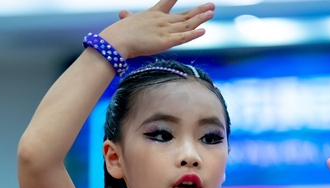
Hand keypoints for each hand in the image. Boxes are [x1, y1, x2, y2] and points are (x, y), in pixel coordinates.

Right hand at [100, 0, 214, 59]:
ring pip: (187, 23)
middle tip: (211, 6)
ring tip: (211, 12)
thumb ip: (128, 18)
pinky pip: (183, 37)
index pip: (168, 1)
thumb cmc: (120, 32)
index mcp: (153, 14)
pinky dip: (193, 34)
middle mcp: (162, 20)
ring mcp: (165, 30)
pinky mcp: (165, 41)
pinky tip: (203, 30)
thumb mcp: (126, 22)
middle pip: (184, 14)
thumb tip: (122, 14)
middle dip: (199, 10)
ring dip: (200, 18)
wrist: (118, 40)